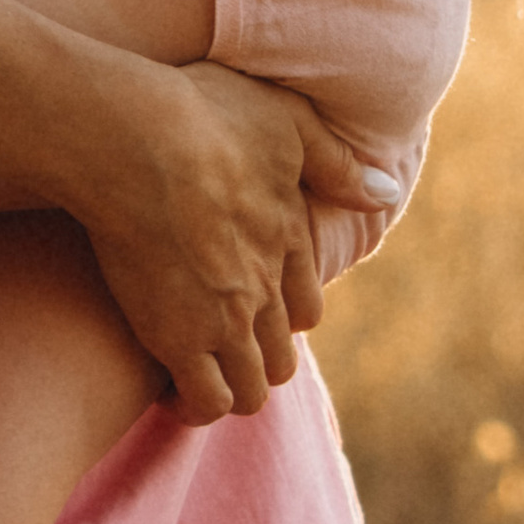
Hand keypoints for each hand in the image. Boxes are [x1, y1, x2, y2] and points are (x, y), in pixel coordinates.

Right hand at [70, 55, 363, 423]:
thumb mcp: (286, 122)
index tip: (254, 309)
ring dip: (232, 390)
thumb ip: (337, 163)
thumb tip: (387, 194)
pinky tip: (168, 393)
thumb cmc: (202, 116)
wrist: (136, 140)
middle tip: (222, 349)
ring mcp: (225, 320)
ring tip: (198, 378)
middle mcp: (265, 288)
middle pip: (279, 356)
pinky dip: (195, 406)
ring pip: (250, 389)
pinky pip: (206, 401)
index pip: (304, 308)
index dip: (284, 317)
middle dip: (259, 360)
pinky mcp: (177, 339)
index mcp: (289, 239)